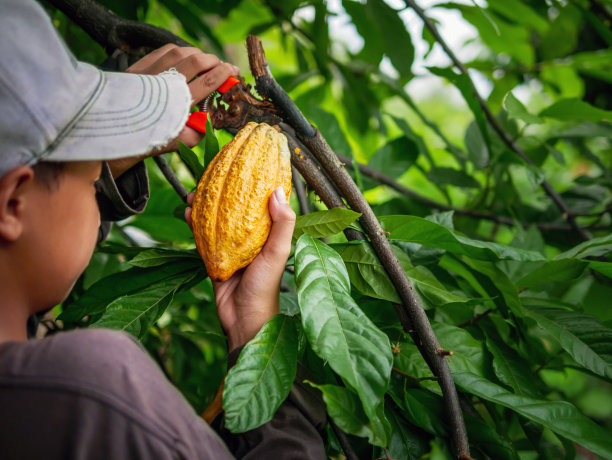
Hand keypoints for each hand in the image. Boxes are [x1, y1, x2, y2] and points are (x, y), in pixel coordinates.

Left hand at [107, 44, 238, 177]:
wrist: (110, 136)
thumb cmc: (145, 141)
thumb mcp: (174, 144)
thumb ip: (195, 133)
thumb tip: (209, 119)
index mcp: (175, 105)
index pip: (206, 82)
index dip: (223, 74)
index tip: (233, 71)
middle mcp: (162, 85)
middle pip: (195, 61)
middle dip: (213, 60)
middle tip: (222, 65)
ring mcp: (148, 73)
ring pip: (178, 52)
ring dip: (196, 53)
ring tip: (205, 60)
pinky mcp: (136, 68)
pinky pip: (161, 51)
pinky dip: (177, 51)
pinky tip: (183, 57)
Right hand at [185, 187, 295, 350]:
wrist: (243, 319)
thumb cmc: (265, 288)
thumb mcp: (277, 253)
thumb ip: (282, 224)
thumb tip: (278, 190)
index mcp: (267, 232)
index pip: (261, 199)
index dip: (254, 180)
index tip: (246, 160)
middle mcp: (248, 235)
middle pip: (234, 204)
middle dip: (223, 187)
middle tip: (213, 172)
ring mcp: (230, 245)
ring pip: (215, 216)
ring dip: (204, 203)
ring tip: (194, 190)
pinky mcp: (214, 256)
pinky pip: (202, 235)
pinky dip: (194, 222)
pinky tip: (188, 212)